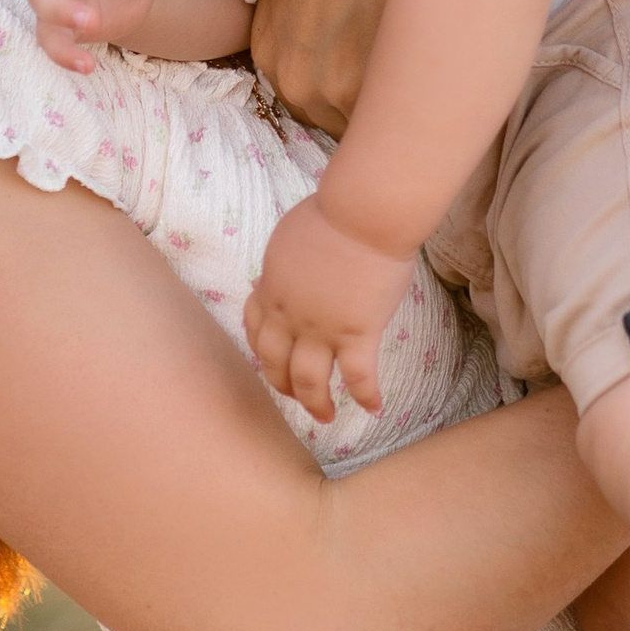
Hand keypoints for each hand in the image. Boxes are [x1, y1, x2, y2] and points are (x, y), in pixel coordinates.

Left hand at [244, 195, 413, 423]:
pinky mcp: (357, 333)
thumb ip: (281, 263)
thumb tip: (274, 273)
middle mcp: (290, 316)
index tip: (271, 357)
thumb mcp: (287, 237)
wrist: (362, 214)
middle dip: (281, 385)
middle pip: (275, 363)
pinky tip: (374, 407)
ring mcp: (322, 328)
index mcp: (272, 289)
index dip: (261, 348)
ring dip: (314, 403)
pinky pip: (359, 376)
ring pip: (309, 380)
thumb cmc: (332, 214)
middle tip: (294, 396)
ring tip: (323, 416)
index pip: (255, 329)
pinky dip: (366, 396)